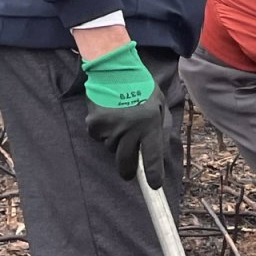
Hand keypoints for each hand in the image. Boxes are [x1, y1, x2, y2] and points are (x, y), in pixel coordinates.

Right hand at [81, 42, 167, 189]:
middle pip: (126, 162)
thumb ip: (161, 127)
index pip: (152, 155)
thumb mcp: (159, 104)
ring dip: (117, 144)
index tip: (154, 186)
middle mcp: (130, 128)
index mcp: (149, 123)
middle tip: (129, 173)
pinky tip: (109, 117)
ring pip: (112, 149)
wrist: (113, 70)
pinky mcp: (94, 125)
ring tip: (121, 123)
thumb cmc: (141, 87)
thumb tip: (159, 150)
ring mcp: (110, 128)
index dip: (153, 173)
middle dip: (128, 171)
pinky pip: (100, 138)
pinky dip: (103, 133)